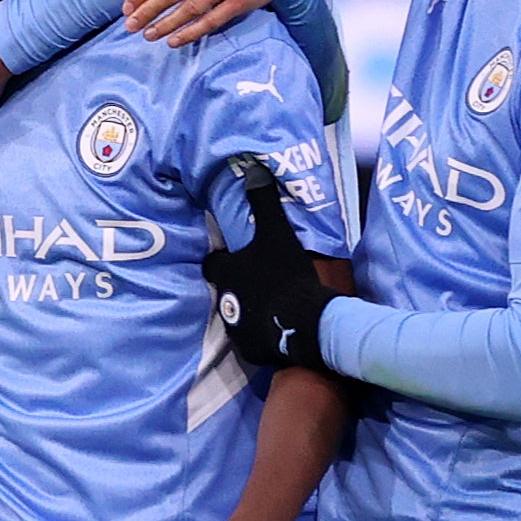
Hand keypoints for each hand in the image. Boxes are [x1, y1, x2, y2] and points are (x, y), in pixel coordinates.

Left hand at [203, 156, 333, 369]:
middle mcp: (224, 302)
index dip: (223, 260)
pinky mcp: (250, 352)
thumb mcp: (277, 234)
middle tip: (260, 282)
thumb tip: (253, 168)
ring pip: (237, 318)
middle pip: (226, 292)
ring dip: (250, 312)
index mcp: (226, 274)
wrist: (308, 323)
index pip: (212, 264)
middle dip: (238, 287)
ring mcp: (235, 330)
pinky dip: (263, 336)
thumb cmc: (288, 275)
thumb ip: (263, 203)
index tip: (236, 257)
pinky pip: (253, 342)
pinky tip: (280, 329)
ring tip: (273, 306)